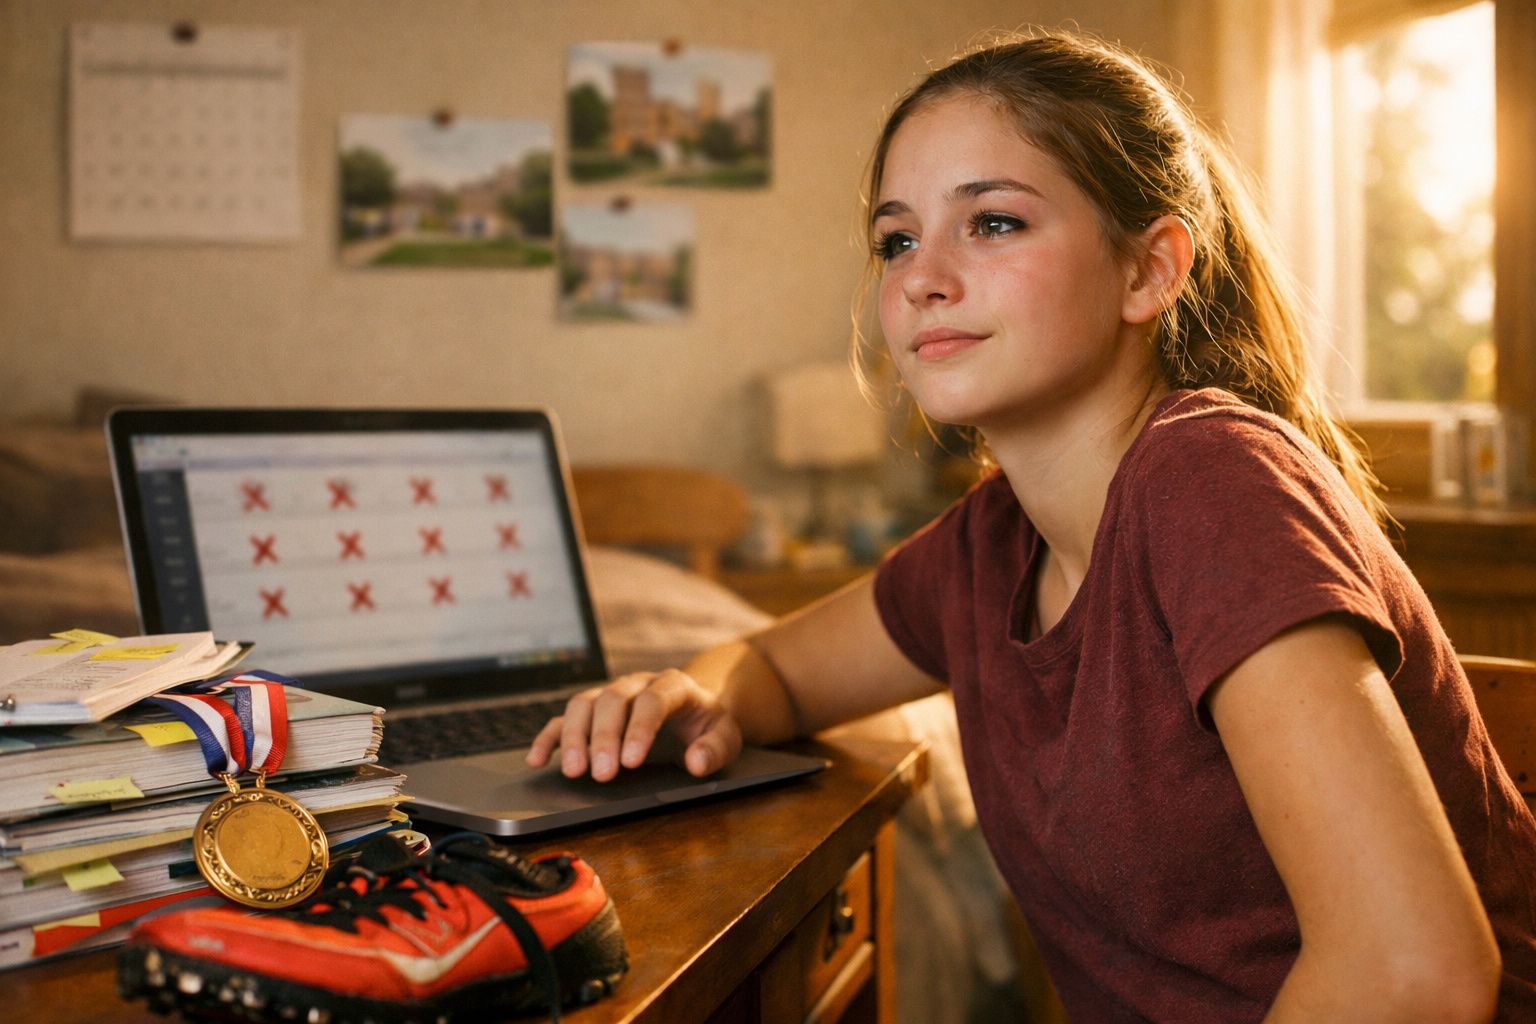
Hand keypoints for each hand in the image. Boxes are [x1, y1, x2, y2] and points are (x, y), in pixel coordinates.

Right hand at [525, 669, 743, 781]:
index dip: (640, 729)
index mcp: (674, 685)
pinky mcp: (594, 710)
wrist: (696, 709)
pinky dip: (549, 737)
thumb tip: (697, 762)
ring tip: (572, 770)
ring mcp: (613, 694)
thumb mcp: (726, 736)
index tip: (631, 762)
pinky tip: (538, 758)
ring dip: (574, 737)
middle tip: (601, 775)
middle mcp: (638, 684)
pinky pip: (564, 717)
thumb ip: (715, 749)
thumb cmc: (707, 725)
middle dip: (604, 738)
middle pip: (613, 700)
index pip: (653, 700)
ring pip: (584, 703)